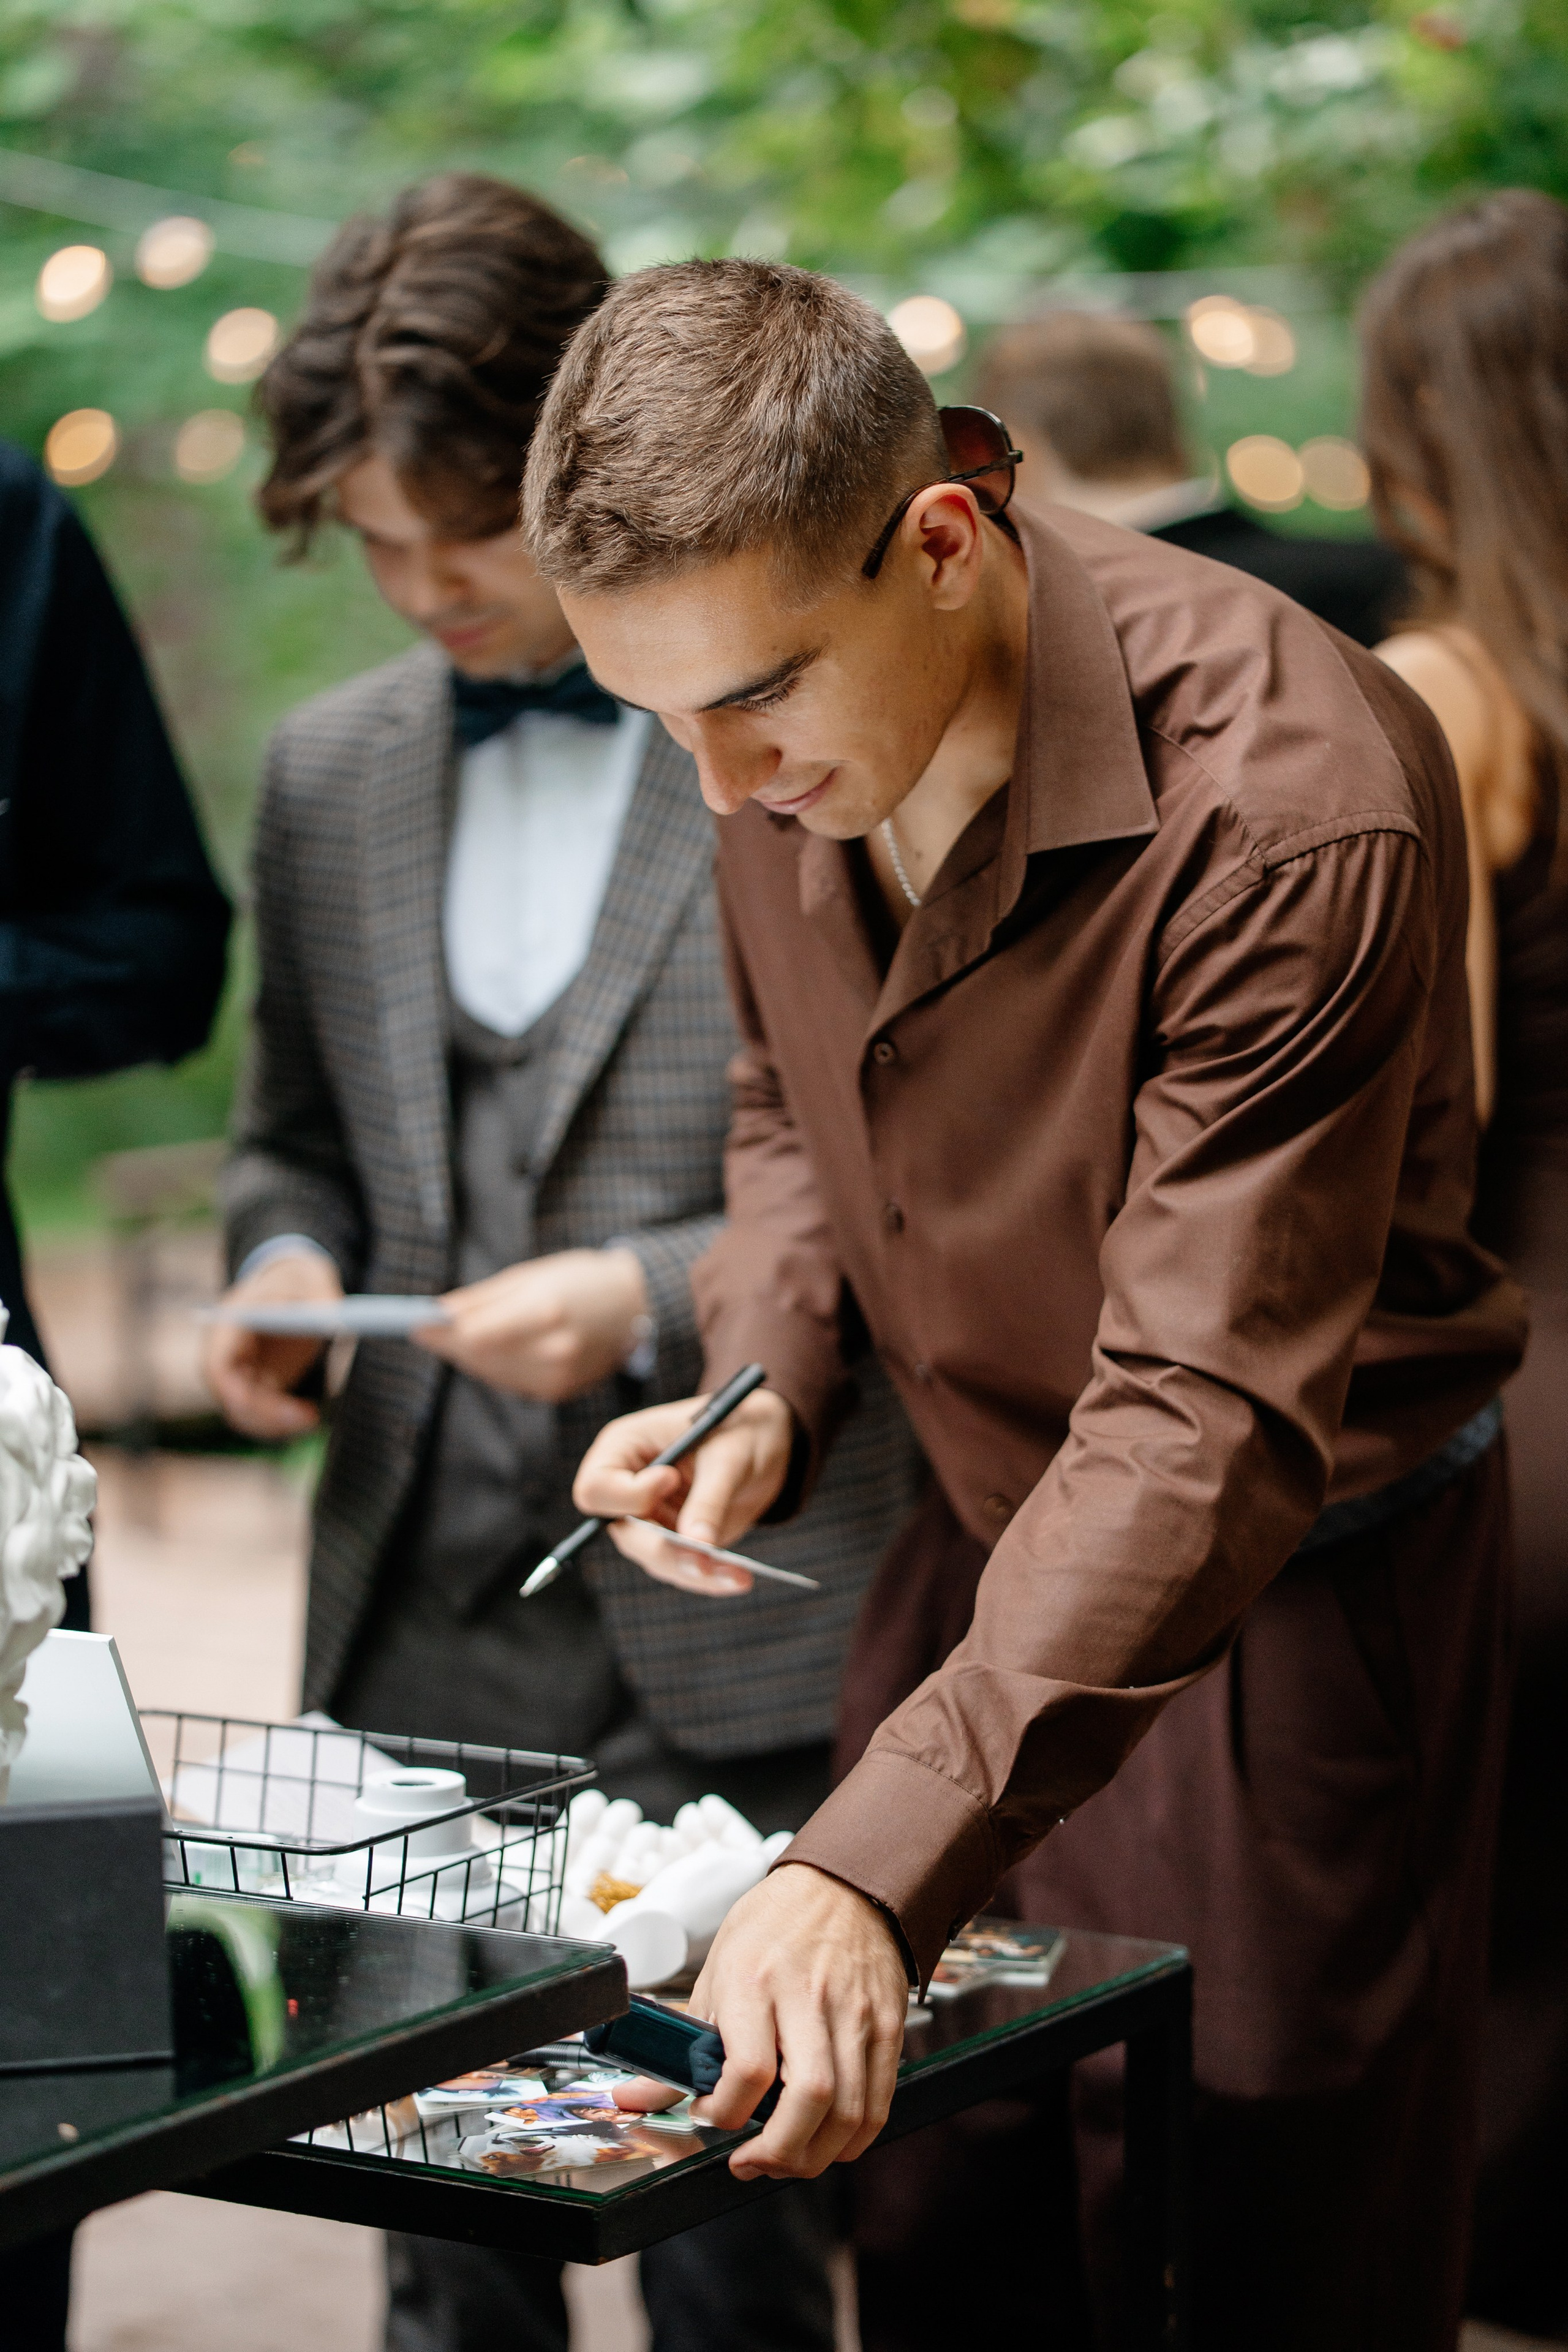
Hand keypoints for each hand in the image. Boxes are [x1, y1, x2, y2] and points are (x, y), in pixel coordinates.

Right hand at [203, 1249, 341, 1438]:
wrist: (296, 1285)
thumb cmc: (298, 1278)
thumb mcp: (310, 1278)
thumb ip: (320, 1296)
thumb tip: (333, 1320)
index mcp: (229, 1325)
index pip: (216, 1366)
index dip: (231, 1391)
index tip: (257, 1406)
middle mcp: (227, 1354)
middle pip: (231, 1397)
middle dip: (265, 1414)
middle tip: (308, 1418)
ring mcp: (240, 1374)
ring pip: (245, 1413)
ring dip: (276, 1423)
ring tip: (311, 1418)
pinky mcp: (258, 1387)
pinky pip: (262, 1415)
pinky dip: (283, 1422)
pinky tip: (309, 1416)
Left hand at [414, 1248, 647, 1402]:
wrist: (637, 1305)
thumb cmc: (580, 1279)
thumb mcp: (533, 1274)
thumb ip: (484, 1298)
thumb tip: (438, 1312)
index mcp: (545, 1310)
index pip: (476, 1333)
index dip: (440, 1331)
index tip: (414, 1323)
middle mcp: (553, 1349)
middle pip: (479, 1356)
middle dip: (449, 1344)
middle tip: (424, 1329)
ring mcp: (559, 1375)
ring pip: (492, 1373)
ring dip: (467, 1357)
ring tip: (453, 1337)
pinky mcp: (560, 1391)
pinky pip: (511, 1383)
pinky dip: (492, 1367)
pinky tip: (486, 1351)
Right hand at [570, 1385, 794, 1596]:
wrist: (765, 1442)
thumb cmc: (740, 1430)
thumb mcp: (728, 1456)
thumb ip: (709, 1499)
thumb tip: (698, 1546)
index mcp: (623, 1448)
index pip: (595, 1489)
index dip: (629, 1496)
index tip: (672, 1480)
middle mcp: (628, 1487)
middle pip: (624, 1533)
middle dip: (666, 1550)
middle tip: (708, 1559)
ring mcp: (650, 1517)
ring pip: (654, 1558)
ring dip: (693, 1572)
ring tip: (738, 1575)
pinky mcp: (674, 1539)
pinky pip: (680, 1567)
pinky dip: (707, 1577)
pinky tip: (737, 1577)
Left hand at [686, 1864, 908, 2178]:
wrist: (845, 1885)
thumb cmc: (774, 1924)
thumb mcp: (718, 1968)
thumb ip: (686, 2041)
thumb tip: (638, 2095)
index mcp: (756, 1979)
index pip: (748, 2069)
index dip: (724, 2111)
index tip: (709, 2113)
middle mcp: (810, 1998)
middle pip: (808, 2099)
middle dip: (778, 2152)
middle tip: (750, 2160)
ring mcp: (856, 2015)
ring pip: (848, 2112)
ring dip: (813, 2157)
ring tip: (783, 2158)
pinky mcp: (888, 2028)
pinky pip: (877, 2104)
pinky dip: (851, 2141)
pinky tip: (824, 2142)